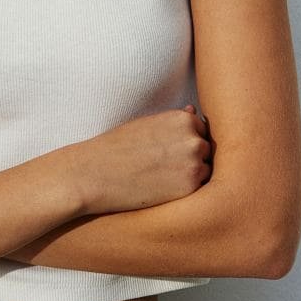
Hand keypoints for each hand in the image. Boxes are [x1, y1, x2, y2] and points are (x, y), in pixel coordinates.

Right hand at [75, 104, 211, 215]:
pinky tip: (162, 189)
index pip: (200, 130)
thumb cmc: (117, 147)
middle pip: (205, 150)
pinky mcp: (189, 188)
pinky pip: (199, 190)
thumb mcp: (146, 124)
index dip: (184, 142)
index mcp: (183, 118)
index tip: (166, 151)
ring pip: (205, 170)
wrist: (95, 173)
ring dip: (190, 175)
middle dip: (190, 158)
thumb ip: (173, 120)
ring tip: (160, 178)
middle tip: (162, 167)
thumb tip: (193, 110)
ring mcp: (194, 164)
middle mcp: (193, 139)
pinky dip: (185, 191)